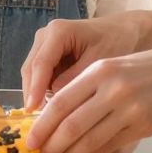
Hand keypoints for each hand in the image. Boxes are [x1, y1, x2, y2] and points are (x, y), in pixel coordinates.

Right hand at [20, 10, 149, 108]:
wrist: (120, 31)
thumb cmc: (114, 42)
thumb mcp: (99, 61)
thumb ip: (76, 79)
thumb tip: (55, 101)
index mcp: (58, 32)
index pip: (41, 63)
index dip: (35, 88)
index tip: (32, 110)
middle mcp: (45, 35)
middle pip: (31, 69)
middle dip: (32, 94)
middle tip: (36, 121)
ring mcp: (43, 45)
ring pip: (32, 74)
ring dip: (35, 95)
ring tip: (43, 120)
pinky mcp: (46, 55)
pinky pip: (39, 76)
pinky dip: (42, 91)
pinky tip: (50, 110)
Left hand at [24, 46, 151, 152]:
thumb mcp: (119, 65)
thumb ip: (91, 85)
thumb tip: (60, 113)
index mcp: (101, 69)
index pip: (61, 101)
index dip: (42, 125)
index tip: (30, 140)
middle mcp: (112, 88)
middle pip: (70, 123)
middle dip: (50, 145)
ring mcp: (129, 108)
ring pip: (88, 138)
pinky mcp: (144, 125)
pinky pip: (110, 145)